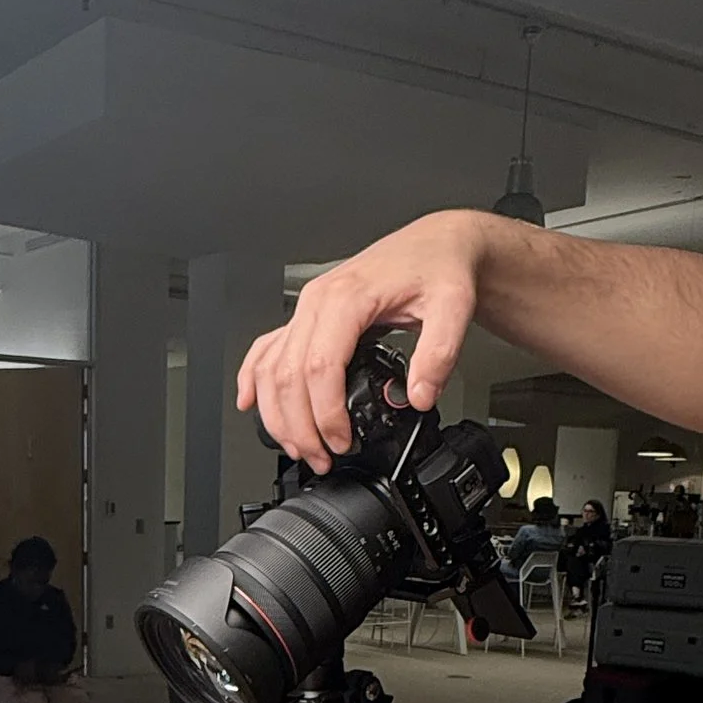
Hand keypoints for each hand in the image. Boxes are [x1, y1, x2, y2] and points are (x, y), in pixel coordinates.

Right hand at [237, 208, 498, 468]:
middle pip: (287, 374)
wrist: (435, 244)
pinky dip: (252, 378)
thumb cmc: (438, 268)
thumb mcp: (453, 307)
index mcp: (347, 298)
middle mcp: (317, 302)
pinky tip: (249, 402)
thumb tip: (420, 396)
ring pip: (270, 367)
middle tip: (321, 458)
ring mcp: (307, 309)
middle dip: (299, 425)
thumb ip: (438, 354)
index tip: (341, 441)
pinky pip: (267, 348)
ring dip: (277, 414)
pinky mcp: (307, 316)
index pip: (320, 366)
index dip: (325, 413)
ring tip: (300, 447)